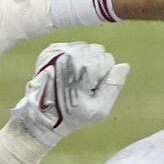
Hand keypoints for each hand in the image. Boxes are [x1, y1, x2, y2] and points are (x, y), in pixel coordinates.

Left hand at [10, 43, 128, 145]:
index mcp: (85, 67)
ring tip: (72, 78)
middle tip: (82, 83)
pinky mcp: (49, 52)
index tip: (91, 88)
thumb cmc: (71, 115)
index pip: (108, 59)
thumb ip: (114, 86)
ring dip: (82, 60)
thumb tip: (123, 66)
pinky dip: (70, 57)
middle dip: (94, 65)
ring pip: (84, 47)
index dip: (103, 75)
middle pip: (96, 50)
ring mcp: (58, 52)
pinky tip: (64, 72)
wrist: (40, 117)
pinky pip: (70, 47)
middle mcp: (71, 55)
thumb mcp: (100, 109)